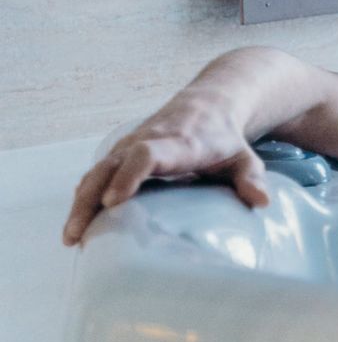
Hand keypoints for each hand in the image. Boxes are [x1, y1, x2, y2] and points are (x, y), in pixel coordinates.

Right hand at [62, 93, 269, 246]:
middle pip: (109, 166)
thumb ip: (252, 178)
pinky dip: (84, 197)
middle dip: (90, 199)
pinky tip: (78, 225)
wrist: (209, 104)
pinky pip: (96, 174)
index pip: (146, 154)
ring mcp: (129, 146)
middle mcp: (146, 141)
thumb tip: (262, 201)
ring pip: (96, 171)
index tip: (113, 201)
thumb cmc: (226, 138)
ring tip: (71, 238)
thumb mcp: (245, 157)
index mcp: (178, 143)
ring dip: (80, 203)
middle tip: (78, 233)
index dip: (128, 176)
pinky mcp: (120, 153)